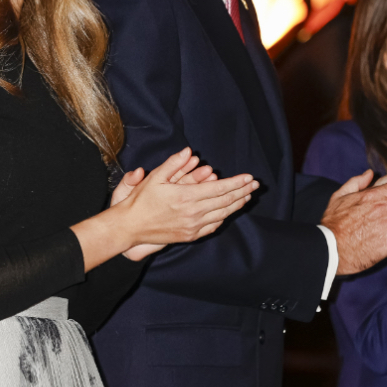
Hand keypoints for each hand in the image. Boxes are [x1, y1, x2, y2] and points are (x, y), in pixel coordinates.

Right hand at [112, 147, 256, 257]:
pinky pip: (213, 226)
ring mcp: (193, 226)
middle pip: (226, 201)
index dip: (237, 183)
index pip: (220, 189)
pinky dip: (224, 216)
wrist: (130, 227)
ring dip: (237, 204)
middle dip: (243, 192)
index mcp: (186, 196)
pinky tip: (229, 210)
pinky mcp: (190, 235)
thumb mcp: (155, 177)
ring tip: (247, 196)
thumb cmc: (142, 200)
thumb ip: (174, 163)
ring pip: (222, 214)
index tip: (249, 177)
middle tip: (255, 184)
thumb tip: (189, 151)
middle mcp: (193, 213)